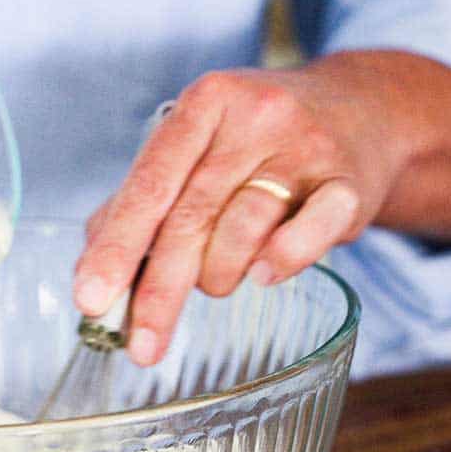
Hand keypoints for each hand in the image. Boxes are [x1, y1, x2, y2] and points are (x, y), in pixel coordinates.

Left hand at [75, 59, 404, 366]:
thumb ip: (137, 204)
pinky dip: (283, 260)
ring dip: (218, 275)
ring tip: (217, 280)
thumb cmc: (255, 140)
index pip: (148, 186)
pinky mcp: (350, 184)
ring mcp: (306, 148)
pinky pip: (312, 232)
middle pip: (191, 217)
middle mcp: (254, 118)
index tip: (90, 301)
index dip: (116, 248)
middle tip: (141, 347)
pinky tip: (264, 274)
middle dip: (159, 293)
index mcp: (203, 104)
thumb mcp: (194, 150)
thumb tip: (88, 271)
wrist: (362, 110)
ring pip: (243, 229)